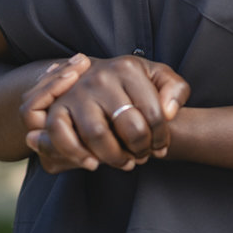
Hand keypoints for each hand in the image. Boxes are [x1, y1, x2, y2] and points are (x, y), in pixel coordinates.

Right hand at [23, 55, 189, 173]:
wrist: (92, 75)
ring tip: (124, 162)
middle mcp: (101, 77)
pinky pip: (62, 135)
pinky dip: (77, 154)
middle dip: (140, 150)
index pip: (154, 112)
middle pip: (128, 126)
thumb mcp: (157, 77)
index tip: (160, 147)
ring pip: (97, 135)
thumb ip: (175, 90)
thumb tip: (169, 113)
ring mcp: (77, 92)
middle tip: (142, 157)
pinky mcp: (57, 108)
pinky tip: (93, 164)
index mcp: (128, 68)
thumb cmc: (131, 83)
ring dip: (114, 158)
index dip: (161, 137)